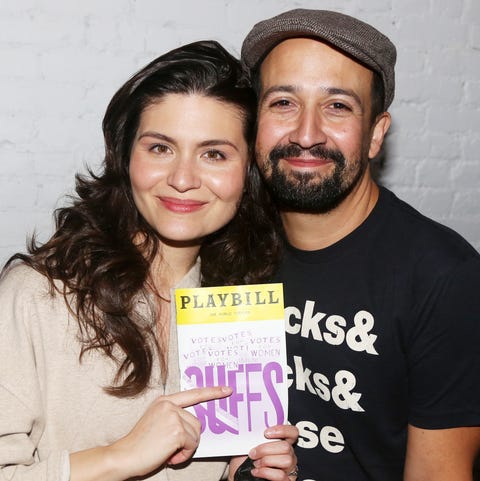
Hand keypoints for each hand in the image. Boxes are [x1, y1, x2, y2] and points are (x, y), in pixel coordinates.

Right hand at [110, 386, 231, 477]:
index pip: (193, 393)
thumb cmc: (140, 444)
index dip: (212, 392)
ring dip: (186, 448)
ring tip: (169, 452)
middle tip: (172, 448)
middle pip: (197, 422)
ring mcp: (173, 416)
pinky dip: (184, 455)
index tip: (227, 389)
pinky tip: (170, 456)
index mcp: (164, 401)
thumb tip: (194, 424)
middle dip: (189, 438)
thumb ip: (173, 416)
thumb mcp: (156, 421)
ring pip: (196, 434)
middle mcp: (169, 405)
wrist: (125, 456)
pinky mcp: (177, 430)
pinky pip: (192, 444)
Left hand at [231, 424, 298, 480]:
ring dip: (266, 461)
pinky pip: (281, 475)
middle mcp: (289, 455)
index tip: (266, 433)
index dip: (282, 430)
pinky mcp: (286, 480)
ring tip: (255, 463)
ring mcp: (289, 469)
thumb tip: (252, 427)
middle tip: (252, 453)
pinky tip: (256, 471)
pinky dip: (266, 472)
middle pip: (286, 447)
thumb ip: (257, 436)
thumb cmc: (246, 461)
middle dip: (266, 449)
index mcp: (283, 442)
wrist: (241, 476)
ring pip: (286, 460)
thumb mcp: (251, 445)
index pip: (293, 432)